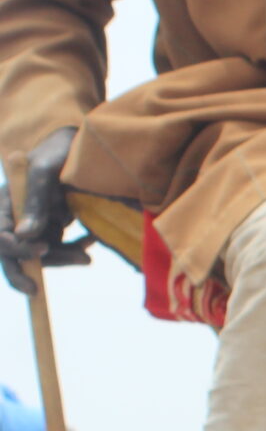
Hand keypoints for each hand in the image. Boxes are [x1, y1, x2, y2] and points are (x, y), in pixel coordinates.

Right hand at [0, 127, 88, 294]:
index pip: (0, 236)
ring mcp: (33, 225)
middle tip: (45, 283)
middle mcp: (15, 217)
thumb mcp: (45, 172)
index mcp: (4, 204)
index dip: (15, 248)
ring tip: (87, 255)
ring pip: (41, 255)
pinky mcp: (53, 228)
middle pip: (14, 253)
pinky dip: (74, 248)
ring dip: (63, 257)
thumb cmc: (57, 152)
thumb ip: (34, 201)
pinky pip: (59, 248)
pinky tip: (91, 240)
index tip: (41, 249)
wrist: (79, 147)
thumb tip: (25, 235)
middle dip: (31, 268)